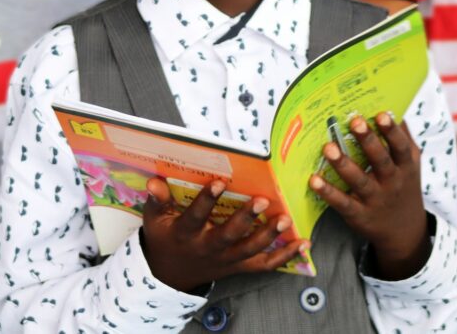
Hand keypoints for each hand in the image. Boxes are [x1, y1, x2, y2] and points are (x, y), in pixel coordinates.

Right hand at [140, 178, 306, 292]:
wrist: (170, 275)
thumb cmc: (165, 239)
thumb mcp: (154, 220)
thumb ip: (156, 201)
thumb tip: (154, 183)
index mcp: (186, 234)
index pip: (196, 216)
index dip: (207, 200)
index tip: (220, 182)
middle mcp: (208, 248)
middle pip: (228, 235)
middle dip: (246, 219)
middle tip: (262, 201)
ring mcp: (226, 260)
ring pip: (249, 251)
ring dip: (269, 235)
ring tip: (285, 219)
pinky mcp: (239, 267)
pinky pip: (264, 265)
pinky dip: (285, 256)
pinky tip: (302, 243)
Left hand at [308, 113, 429, 279]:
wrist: (405, 231)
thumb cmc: (403, 186)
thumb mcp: (410, 165)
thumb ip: (403, 138)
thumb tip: (394, 108)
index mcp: (405, 167)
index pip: (400, 147)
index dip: (391, 131)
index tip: (382, 114)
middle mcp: (392, 182)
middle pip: (380, 160)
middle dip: (368, 141)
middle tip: (354, 121)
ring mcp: (375, 199)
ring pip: (359, 181)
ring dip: (343, 164)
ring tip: (328, 147)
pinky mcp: (359, 214)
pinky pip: (342, 202)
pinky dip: (328, 192)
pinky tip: (314, 179)